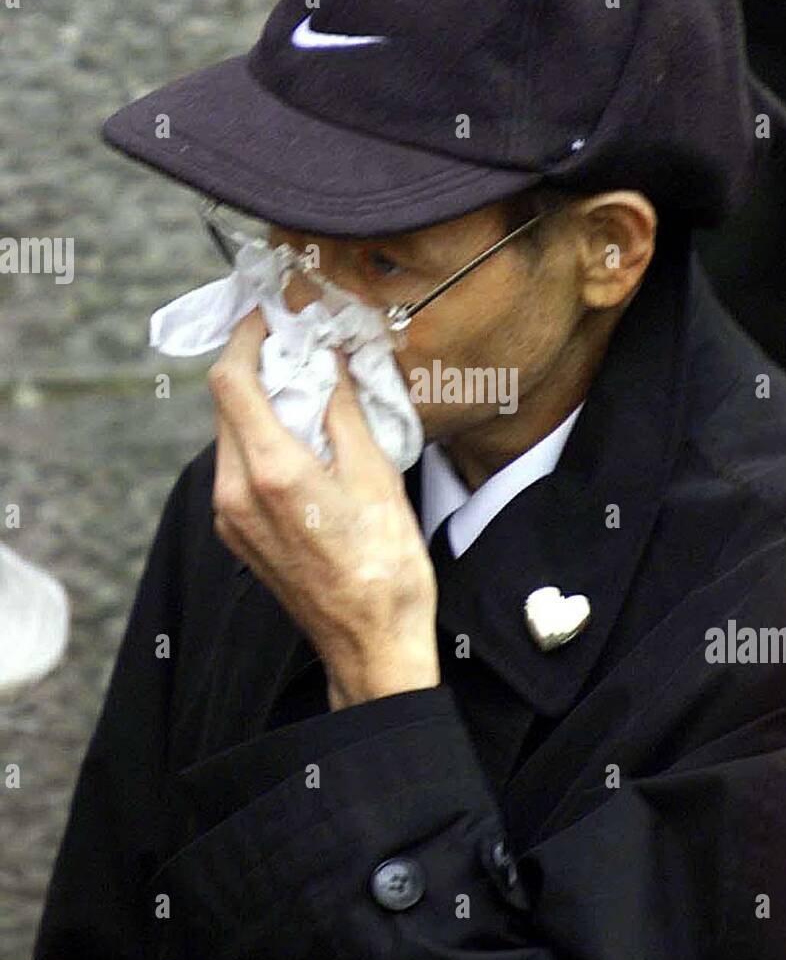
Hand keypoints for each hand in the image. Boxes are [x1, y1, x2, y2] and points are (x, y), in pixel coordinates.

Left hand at [207, 308, 439, 709]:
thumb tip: (329, 361)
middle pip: (226, 406)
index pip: (230, 381)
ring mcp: (231, 518)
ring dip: (260, 403)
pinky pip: (238, 469)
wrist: (371, 643)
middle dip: (256, 367)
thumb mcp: (376, 476)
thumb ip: (342, 410)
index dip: (246, 338)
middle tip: (297, 345)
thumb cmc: (384, 568)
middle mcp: (235, 493)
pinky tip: (303, 439)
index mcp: (270, 472)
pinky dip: (261, 440)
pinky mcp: (238, 535)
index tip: (272, 316)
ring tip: (306, 389)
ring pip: (231, 436)